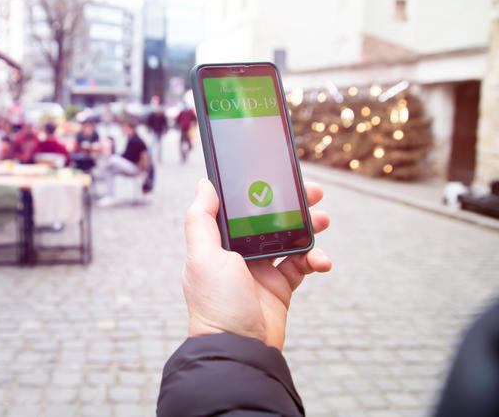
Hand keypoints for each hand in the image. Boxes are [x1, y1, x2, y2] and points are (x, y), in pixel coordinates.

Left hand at [182, 179, 330, 349]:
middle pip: (269, 220)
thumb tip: (205, 184)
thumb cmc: (216, 304)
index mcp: (218, 243)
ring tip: (323, 221)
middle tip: (314, 193)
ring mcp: (260, 271)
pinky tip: (321, 261)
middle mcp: (239, 254)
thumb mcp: (203, 256)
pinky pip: (302, 265)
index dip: (261, 191)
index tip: (281, 177)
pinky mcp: (280, 288)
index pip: (241, 209)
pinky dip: (315, 259)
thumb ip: (201, 219)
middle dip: (293, 205)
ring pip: (290, 239)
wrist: (239, 349)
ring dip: (309, 228)